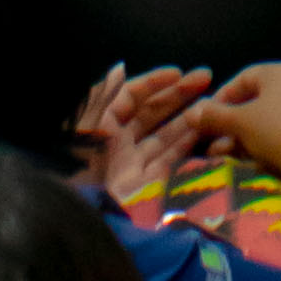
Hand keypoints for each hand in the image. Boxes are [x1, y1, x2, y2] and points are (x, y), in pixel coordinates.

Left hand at [74, 60, 210, 189]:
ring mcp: (129, 166)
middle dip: (177, 96)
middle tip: (205, 78)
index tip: (179, 73)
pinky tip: (200, 134)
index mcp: (99, 123)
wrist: (70, 212)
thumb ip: (103, 96)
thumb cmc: (73, 162)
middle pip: (150, 114)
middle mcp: (115, 142)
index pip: (130, 96)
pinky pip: (165, 165)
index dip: (154, 82)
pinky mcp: (140, 189)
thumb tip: (119, 68)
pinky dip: (182, 150)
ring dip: (185, 121)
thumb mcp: (82, 125)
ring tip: (210, 105)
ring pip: (162, 138)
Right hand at [174, 59, 280, 185]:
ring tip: (225, 154)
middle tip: (213, 139)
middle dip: (230, 122)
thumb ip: (213, 116)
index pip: (244, 77)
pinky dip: (263, 143)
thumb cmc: (275, 131)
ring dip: (243, 135)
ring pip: (267, 119)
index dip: (221, 97)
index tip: (205, 117)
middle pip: (255, 100)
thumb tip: (189, 113)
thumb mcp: (239, 122)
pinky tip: (248, 160)